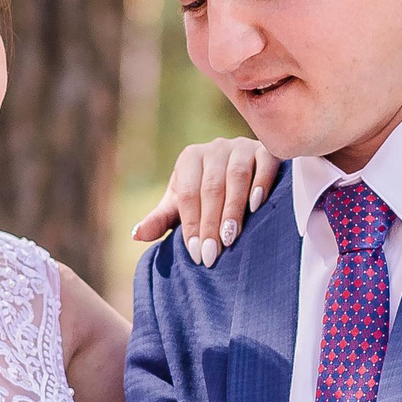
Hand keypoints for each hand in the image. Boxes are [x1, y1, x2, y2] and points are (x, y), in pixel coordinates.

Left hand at [129, 136, 278, 266]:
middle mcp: (214, 148)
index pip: (188, 194)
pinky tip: (257, 205)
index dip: (192, 224)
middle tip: (212, 255)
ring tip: (231, 237)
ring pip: (237, 176)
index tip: (196, 255)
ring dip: (233, 209)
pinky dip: (261, 183)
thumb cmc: (206, 197)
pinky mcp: (265, 150)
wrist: (244, 176)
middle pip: (211, 187)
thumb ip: (160, 220)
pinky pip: (264, 163)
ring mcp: (241, 146)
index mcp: (190, 159)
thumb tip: (136, 235)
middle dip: (210, 224)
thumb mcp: (180, 207)